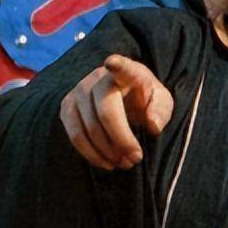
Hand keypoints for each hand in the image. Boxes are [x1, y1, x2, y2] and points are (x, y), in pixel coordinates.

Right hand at [59, 54, 173, 170]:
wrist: (122, 96)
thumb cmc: (144, 98)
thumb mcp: (161, 101)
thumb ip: (160, 110)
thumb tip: (153, 126)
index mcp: (127, 72)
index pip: (121, 67)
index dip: (116, 65)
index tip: (111, 63)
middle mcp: (98, 79)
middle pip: (106, 112)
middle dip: (121, 140)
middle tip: (136, 159)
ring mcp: (78, 92)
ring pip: (88, 128)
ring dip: (107, 151)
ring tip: (125, 164)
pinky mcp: (67, 108)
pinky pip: (75, 136)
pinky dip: (91, 154)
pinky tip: (107, 162)